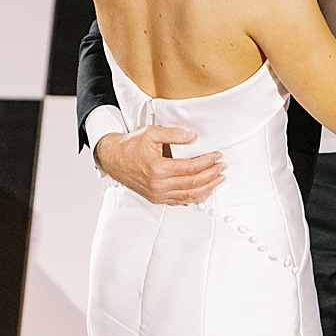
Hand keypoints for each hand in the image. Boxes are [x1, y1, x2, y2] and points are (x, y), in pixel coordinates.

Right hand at [94, 126, 222, 204]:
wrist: (113, 159)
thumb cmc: (131, 146)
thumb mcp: (152, 133)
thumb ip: (174, 134)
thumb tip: (193, 137)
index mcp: (157, 169)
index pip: (190, 168)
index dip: (207, 162)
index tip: (217, 155)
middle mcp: (157, 185)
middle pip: (192, 183)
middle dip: (211, 174)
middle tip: (222, 166)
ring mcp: (156, 194)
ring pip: (188, 195)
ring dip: (207, 187)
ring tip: (219, 179)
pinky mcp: (156, 198)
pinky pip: (180, 201)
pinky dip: (195, 196)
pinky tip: (204, 190)